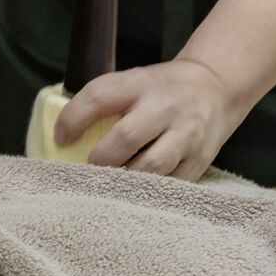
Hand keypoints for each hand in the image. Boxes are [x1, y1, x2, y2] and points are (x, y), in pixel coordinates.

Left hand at [56, 58, 249, 177]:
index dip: (73, 120)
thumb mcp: (132, 82)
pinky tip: (135, 194)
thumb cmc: (159, 90)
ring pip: (152, 166)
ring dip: (125, 181)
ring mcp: (186, 134)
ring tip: (111, 185)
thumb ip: (104, 103)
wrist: (214, 88)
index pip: (99, 97)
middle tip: (88, 169)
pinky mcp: (200, 160)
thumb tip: (61, 137)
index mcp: (140, 83)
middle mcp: (165, 106)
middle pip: (127, 136)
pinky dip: (149, 193)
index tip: (61, 139)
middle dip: (101, 159)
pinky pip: (171, 185)